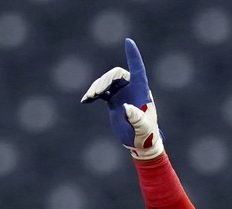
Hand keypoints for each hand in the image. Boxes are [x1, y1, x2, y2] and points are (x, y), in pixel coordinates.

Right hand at [80, 36, 163, 159]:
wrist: (141, 143)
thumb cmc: (146, 135)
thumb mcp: (143, 128)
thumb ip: (136, 118)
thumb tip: (125, 107)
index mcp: (141, 90)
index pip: (137, 68)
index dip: (133, 55)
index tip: (128, 42)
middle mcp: (131, 88)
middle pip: (116, 75)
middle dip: (104, 81)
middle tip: (95, 93)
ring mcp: (121, 93)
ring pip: (107, 82)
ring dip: (96, 87)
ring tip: (89, 97)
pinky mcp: (113, 100)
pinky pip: (101, 92)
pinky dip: (93, 94)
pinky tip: (86, 100)